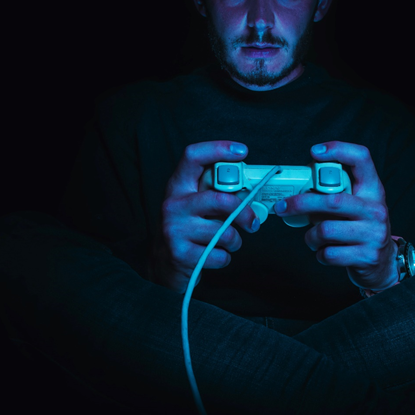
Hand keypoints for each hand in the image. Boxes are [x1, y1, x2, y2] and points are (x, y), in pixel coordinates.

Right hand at [153, 141, 259, 293]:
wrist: (161, 266)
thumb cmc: (185, 231)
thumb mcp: (193, 206)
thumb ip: (213, 193)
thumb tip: (249, 187)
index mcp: (178, 187)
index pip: (194, 157)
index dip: (219, 148)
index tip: (241, 150)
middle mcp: (173, 205)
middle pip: (220, 200)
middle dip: (244, 213)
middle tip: (252, 221)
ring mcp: (175, 229)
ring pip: (224, 231)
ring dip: (235, 240)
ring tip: (230, 242)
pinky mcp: (180, 253)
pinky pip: (219, 253)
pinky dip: (225, 257)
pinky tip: (216, 254)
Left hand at [275, 142, 398, 291]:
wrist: (383, 262)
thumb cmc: (361, 228)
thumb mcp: (355, 205)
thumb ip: (335, 194)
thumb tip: (299, 189)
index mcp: (372, 190)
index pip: (361, 159)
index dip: (338, 149)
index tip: (315, 151)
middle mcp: (375, 210)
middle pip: (332, 200)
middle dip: (301, 204)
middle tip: (283, 207)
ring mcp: (373, 234)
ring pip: (325, 230)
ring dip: (310, 236)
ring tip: (313, 238)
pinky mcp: (366, 256)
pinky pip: (329, 253)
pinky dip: (319, 253)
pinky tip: (325, 251)